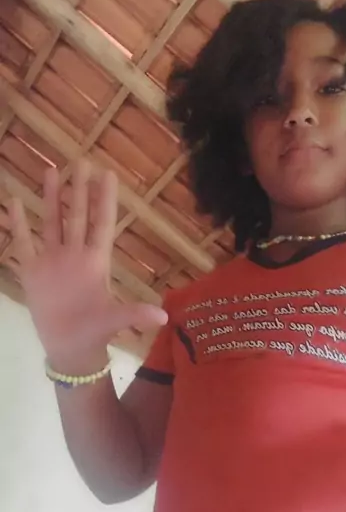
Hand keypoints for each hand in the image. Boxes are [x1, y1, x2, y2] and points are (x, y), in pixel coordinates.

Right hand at [8, 162, 167, 372]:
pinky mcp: (32, 271)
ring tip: (52, 171)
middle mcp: (75, 255)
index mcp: (96, 262)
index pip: (102, 223)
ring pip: (52, 222)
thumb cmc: (95, 332)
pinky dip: (18, 222)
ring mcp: (52, 261)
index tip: (108, 173)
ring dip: (51, 198)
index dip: (105, 199)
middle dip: (79, 189)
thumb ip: (136, 313)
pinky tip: (14, 200)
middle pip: (77, 215)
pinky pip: (24, 241)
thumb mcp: (116, 321)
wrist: (69, 349)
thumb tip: (164, 316)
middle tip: (82, 161)